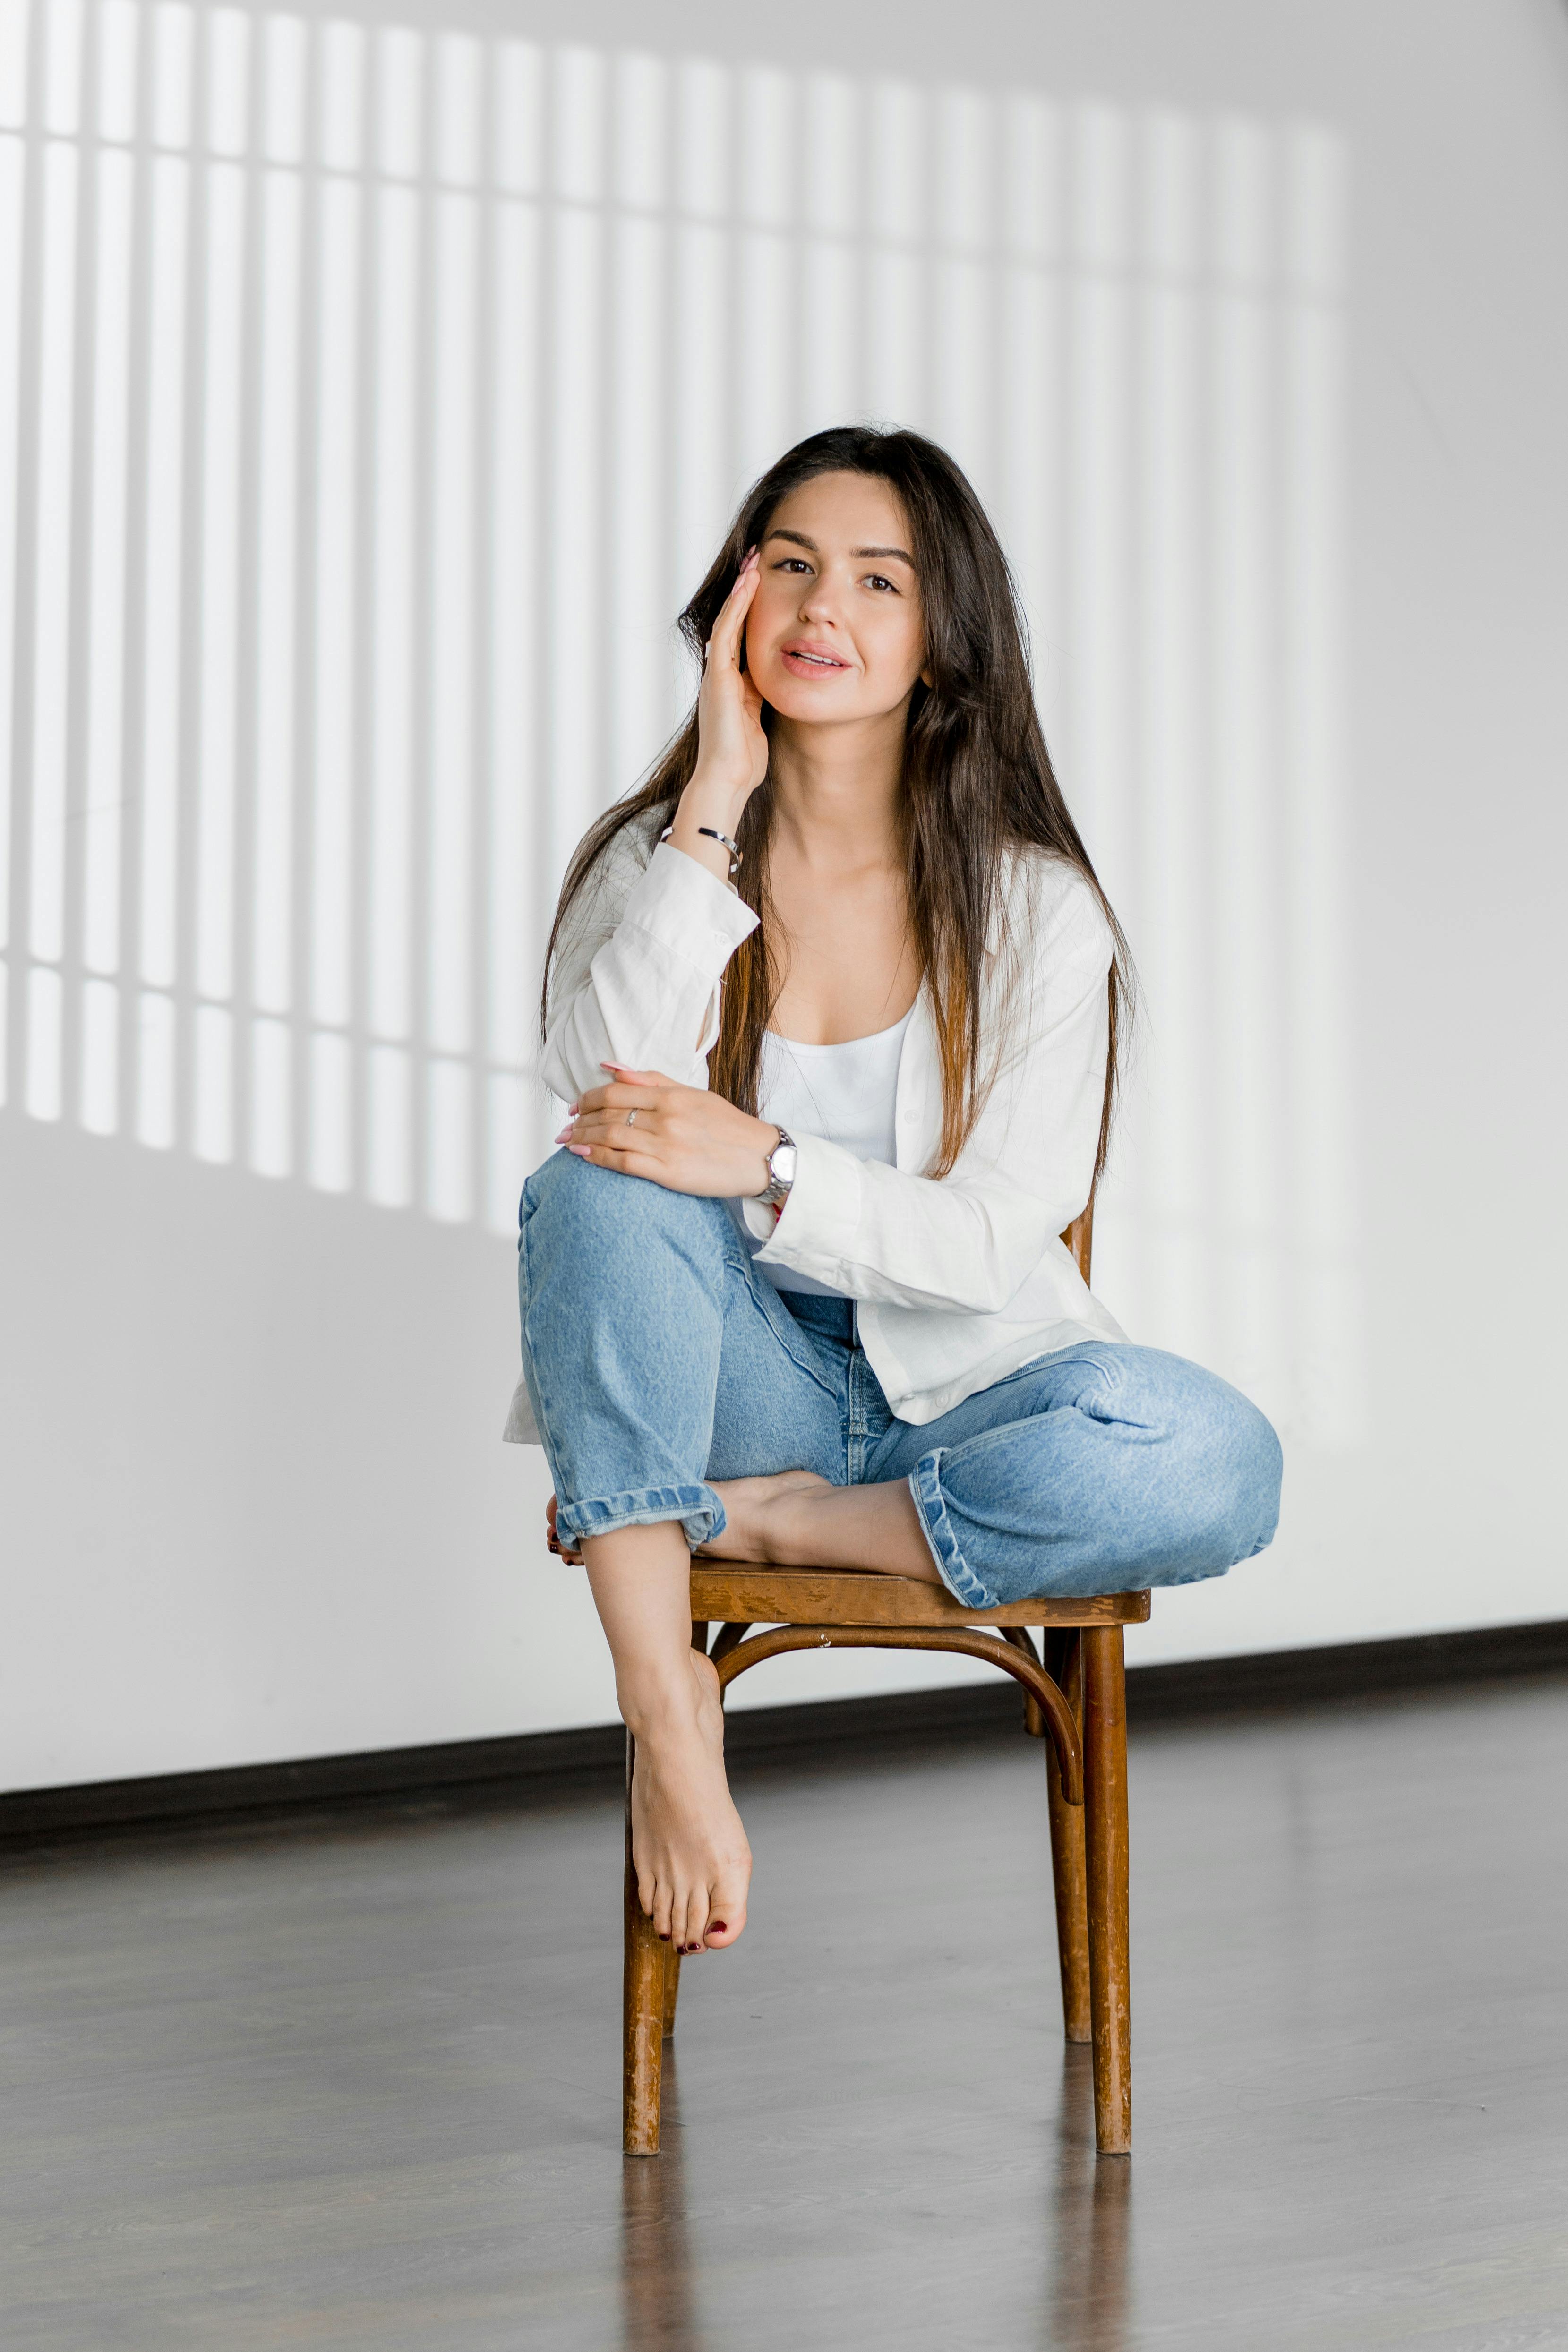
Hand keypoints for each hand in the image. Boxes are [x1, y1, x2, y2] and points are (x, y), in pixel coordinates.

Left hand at [558, 1063, 777, 1198]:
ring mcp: (666, 1145)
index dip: (587, 1097)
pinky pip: (623, 1162)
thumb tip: (610, 1066)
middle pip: (608, 1112)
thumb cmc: (727, 1126)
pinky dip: (597, 1157)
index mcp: (671, 1096)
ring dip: (582, 1137)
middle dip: (579, 1118)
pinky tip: (581, 1155)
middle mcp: (666, 1117)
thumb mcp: (693, 1094)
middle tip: (564, 1125)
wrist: (761, 1158)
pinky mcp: (668, 1172)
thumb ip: (651, 1080)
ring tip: (567, 1141)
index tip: (574, 1106)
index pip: (615, 1091)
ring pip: (611, 1136)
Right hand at [676, 550, 767, 838]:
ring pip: (728, 620)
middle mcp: (722, 673)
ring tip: (754, 561)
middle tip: (758, 558)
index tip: (766, 582)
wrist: (727, 779)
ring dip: (741, 589)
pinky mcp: (717, 677)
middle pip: (733, 621)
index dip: (753, 608)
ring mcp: (717, 673)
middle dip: (745, 590)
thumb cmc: (745, 761)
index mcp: (734, 683)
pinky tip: (749, 584)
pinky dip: (737, 607)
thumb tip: (785, 688)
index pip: (744, 635)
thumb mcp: (761, 721)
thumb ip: (766, 701)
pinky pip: (727, 633)